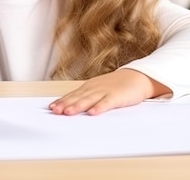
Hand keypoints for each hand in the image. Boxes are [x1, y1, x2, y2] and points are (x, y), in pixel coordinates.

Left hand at [48, 69, 169, 115]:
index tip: (51, 108)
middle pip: (78, 97)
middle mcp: (94, 88)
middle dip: (66, 104)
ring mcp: (105, 91)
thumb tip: (69, 106)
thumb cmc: (116, 85)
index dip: (62, 101)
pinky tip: (93, 113)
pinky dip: (99, 107)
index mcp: (89, 87)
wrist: (137, 77)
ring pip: (89, 100)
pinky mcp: (117, 96)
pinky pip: (107, 103)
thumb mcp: (98, 89)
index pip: (73, 95)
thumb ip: (86, 97)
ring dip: (78, 106)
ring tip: (68, 112)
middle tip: (55, 111)